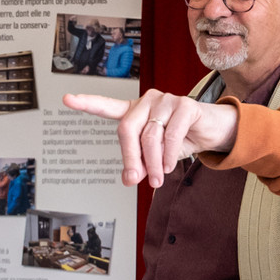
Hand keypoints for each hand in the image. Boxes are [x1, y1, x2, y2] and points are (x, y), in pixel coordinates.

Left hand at [62, 90, 239, 187]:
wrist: (212, 132)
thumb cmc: (180, 140)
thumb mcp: (156, 157)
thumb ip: (139, 164)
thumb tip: (129, 178)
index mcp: (135, 112)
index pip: (107, 107)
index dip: (87, 103)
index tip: (67, 99)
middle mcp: (147, 102)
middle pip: (127, 130)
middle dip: (130, 158)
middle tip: (135, 179)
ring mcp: (166, 100)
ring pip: (150, 136)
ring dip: (154, 163)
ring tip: (160, 178)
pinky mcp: (185, 104)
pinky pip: (171, 134)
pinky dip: (170, 155)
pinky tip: (171, 165)